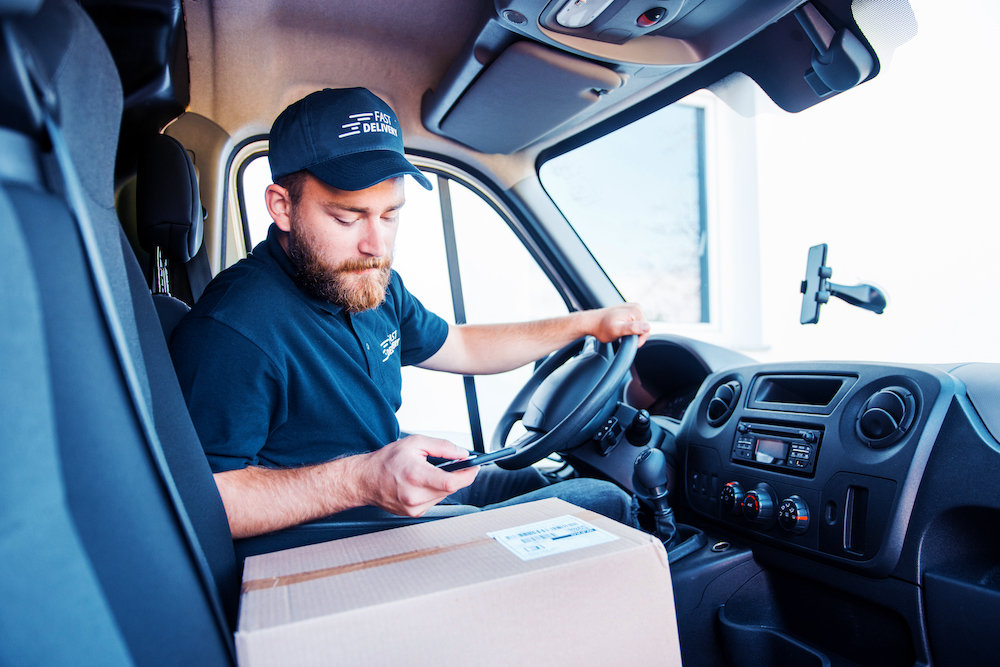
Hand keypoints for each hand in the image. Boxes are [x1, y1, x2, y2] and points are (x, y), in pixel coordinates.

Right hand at [358, 435, 478, 516]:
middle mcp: (414, 495)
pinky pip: (434, 501)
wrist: (365, 480)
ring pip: (444, 496)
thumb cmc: (386, 461)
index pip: (450, 482)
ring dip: (444, 484)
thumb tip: (462, 454)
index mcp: (415, 475)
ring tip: (430, 473)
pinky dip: (434, 492)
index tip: (474, 467)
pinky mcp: (414, 514)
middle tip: (455, 466)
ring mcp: (414, 507)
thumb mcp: (415, 443)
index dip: (467, 475)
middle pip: (450, 489)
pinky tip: (423, 484)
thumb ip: (442, 447)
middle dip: (456, 476)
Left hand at [592, 303, 650, 346]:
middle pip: (644, 328)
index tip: (626, 341)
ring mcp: (633, 308)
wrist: (591, 322)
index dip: (638, 339)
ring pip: (640, 326)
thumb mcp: (617, 330)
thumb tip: (647, 327)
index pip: (647, 330)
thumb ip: (632, 328)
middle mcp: (636, 307)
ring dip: (632, 332)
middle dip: (634, 335)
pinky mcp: (629, 311)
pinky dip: (629, 328)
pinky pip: (635, 323)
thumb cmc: (601, 328)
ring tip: (620, 332)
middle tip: (621, 336)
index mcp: (636, 310)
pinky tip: (620, 328)